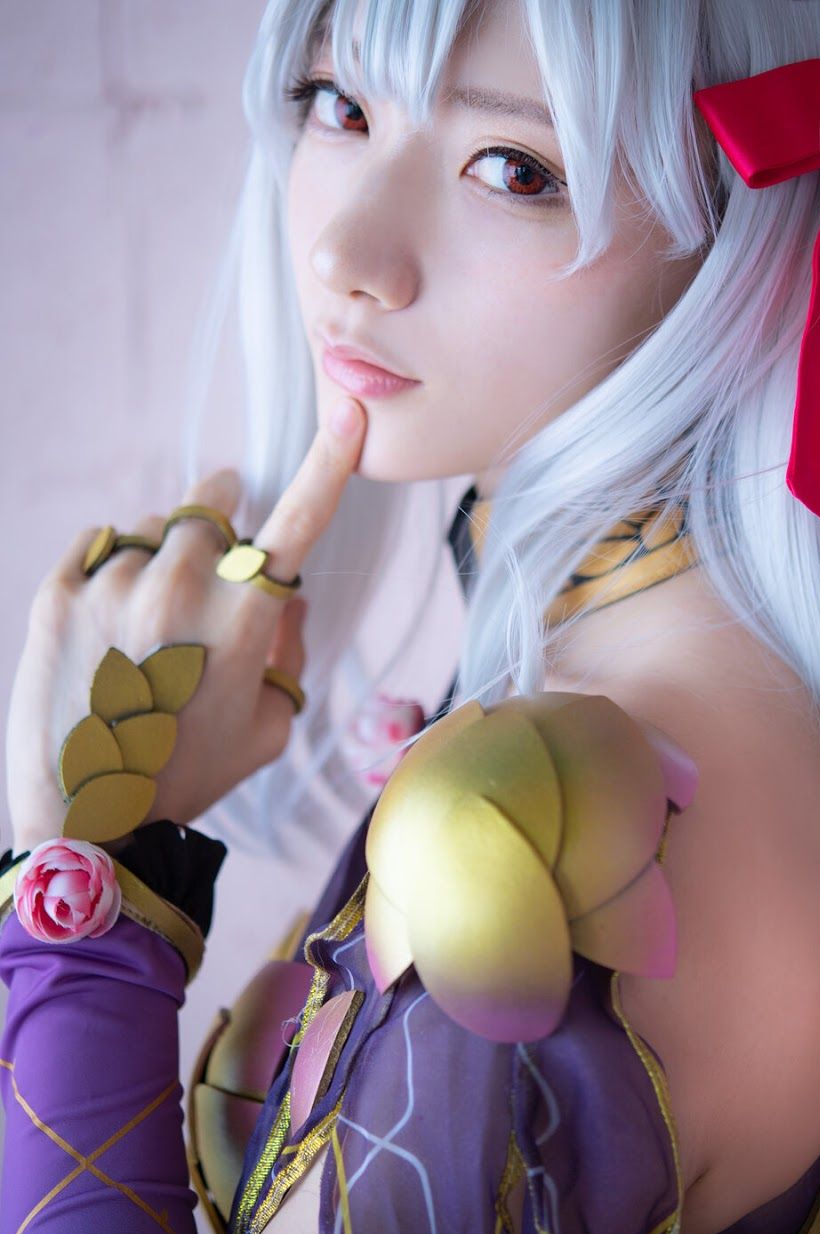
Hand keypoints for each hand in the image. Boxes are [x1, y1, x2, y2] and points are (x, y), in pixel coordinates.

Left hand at [4, 399, 366, 855]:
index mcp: (244, 623)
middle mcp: (181, 589)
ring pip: (153, 527)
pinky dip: (112, 569)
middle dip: (219, 521)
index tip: (346, 413)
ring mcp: (114, 586)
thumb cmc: (189, 779)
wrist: (84, 821)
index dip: (327, 465)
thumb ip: (288, 651)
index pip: (298, 525)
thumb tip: (286, 597)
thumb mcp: (268, 728)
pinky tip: (110, 623)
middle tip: (207, 575)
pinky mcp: (58, 593)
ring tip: (147, 625)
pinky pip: (99, 543)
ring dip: (161, 555)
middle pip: (212, 508)